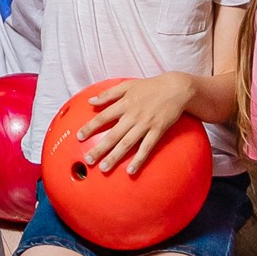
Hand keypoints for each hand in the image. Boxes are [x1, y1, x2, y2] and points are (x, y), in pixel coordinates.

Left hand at [75, 72, 194, 173]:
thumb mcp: (128, 85)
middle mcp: (133, 115)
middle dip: (100, 148)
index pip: (103, 116)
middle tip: (88, 160)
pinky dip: (139, 159)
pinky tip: (130, 170)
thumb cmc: (150, 86)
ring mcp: (146, 124)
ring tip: (104, 168)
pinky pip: (147, 147)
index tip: (79, 137)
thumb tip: (91, 101)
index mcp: (124, 103)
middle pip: (113, 134)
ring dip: (115, 156)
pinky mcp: (158, 131)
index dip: (90, 127)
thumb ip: (109, 93)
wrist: (176, 88)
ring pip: (127, 143)